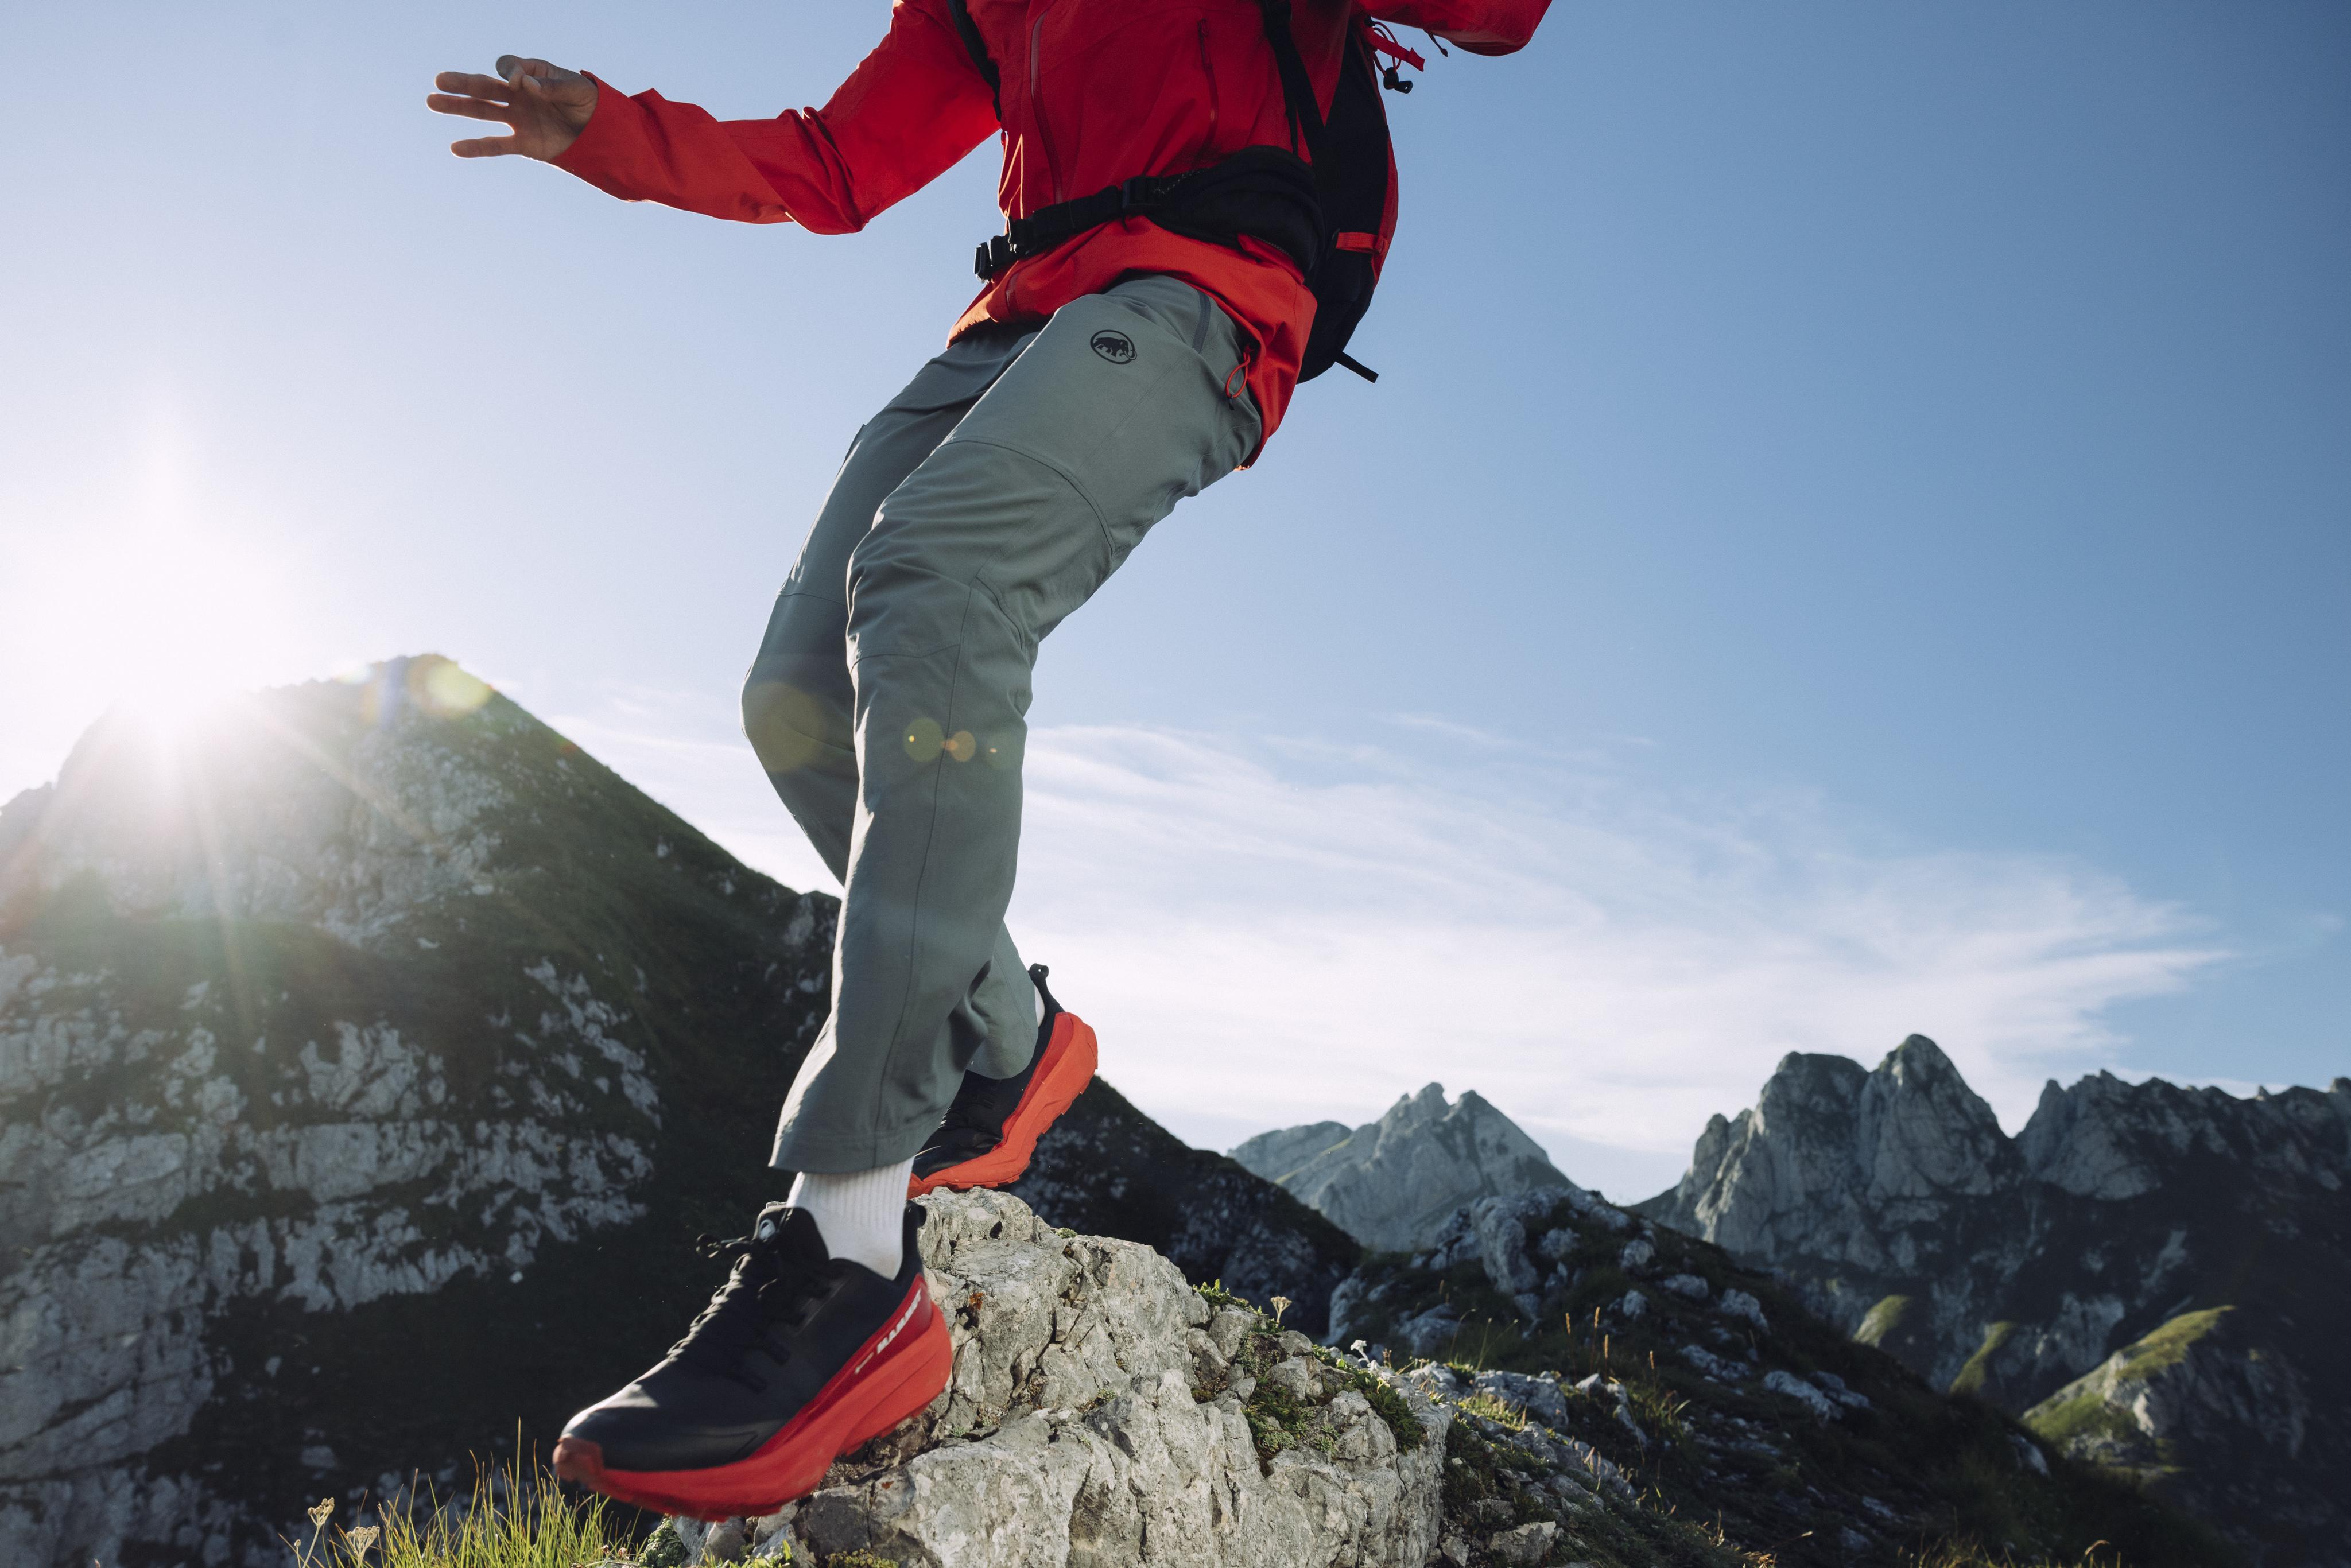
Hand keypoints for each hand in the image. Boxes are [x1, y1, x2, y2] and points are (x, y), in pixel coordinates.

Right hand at [427, 55, 596, 161]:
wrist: (601, 131)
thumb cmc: (589, 102)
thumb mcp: (576, 89)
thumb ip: (553, 86)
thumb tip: (527, 86)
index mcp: (531, 75)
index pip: (509, 68)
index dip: (511, 73)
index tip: (521, 82)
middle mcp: (519, 96)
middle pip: (485, 86)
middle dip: (463, 83)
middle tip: (440, 80)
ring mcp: (518, 119)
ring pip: (483, 111)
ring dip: (458, 107)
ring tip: (432, 101)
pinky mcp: (524, 143)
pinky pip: (497, 145)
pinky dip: (478, 147)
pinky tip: (456, 148)